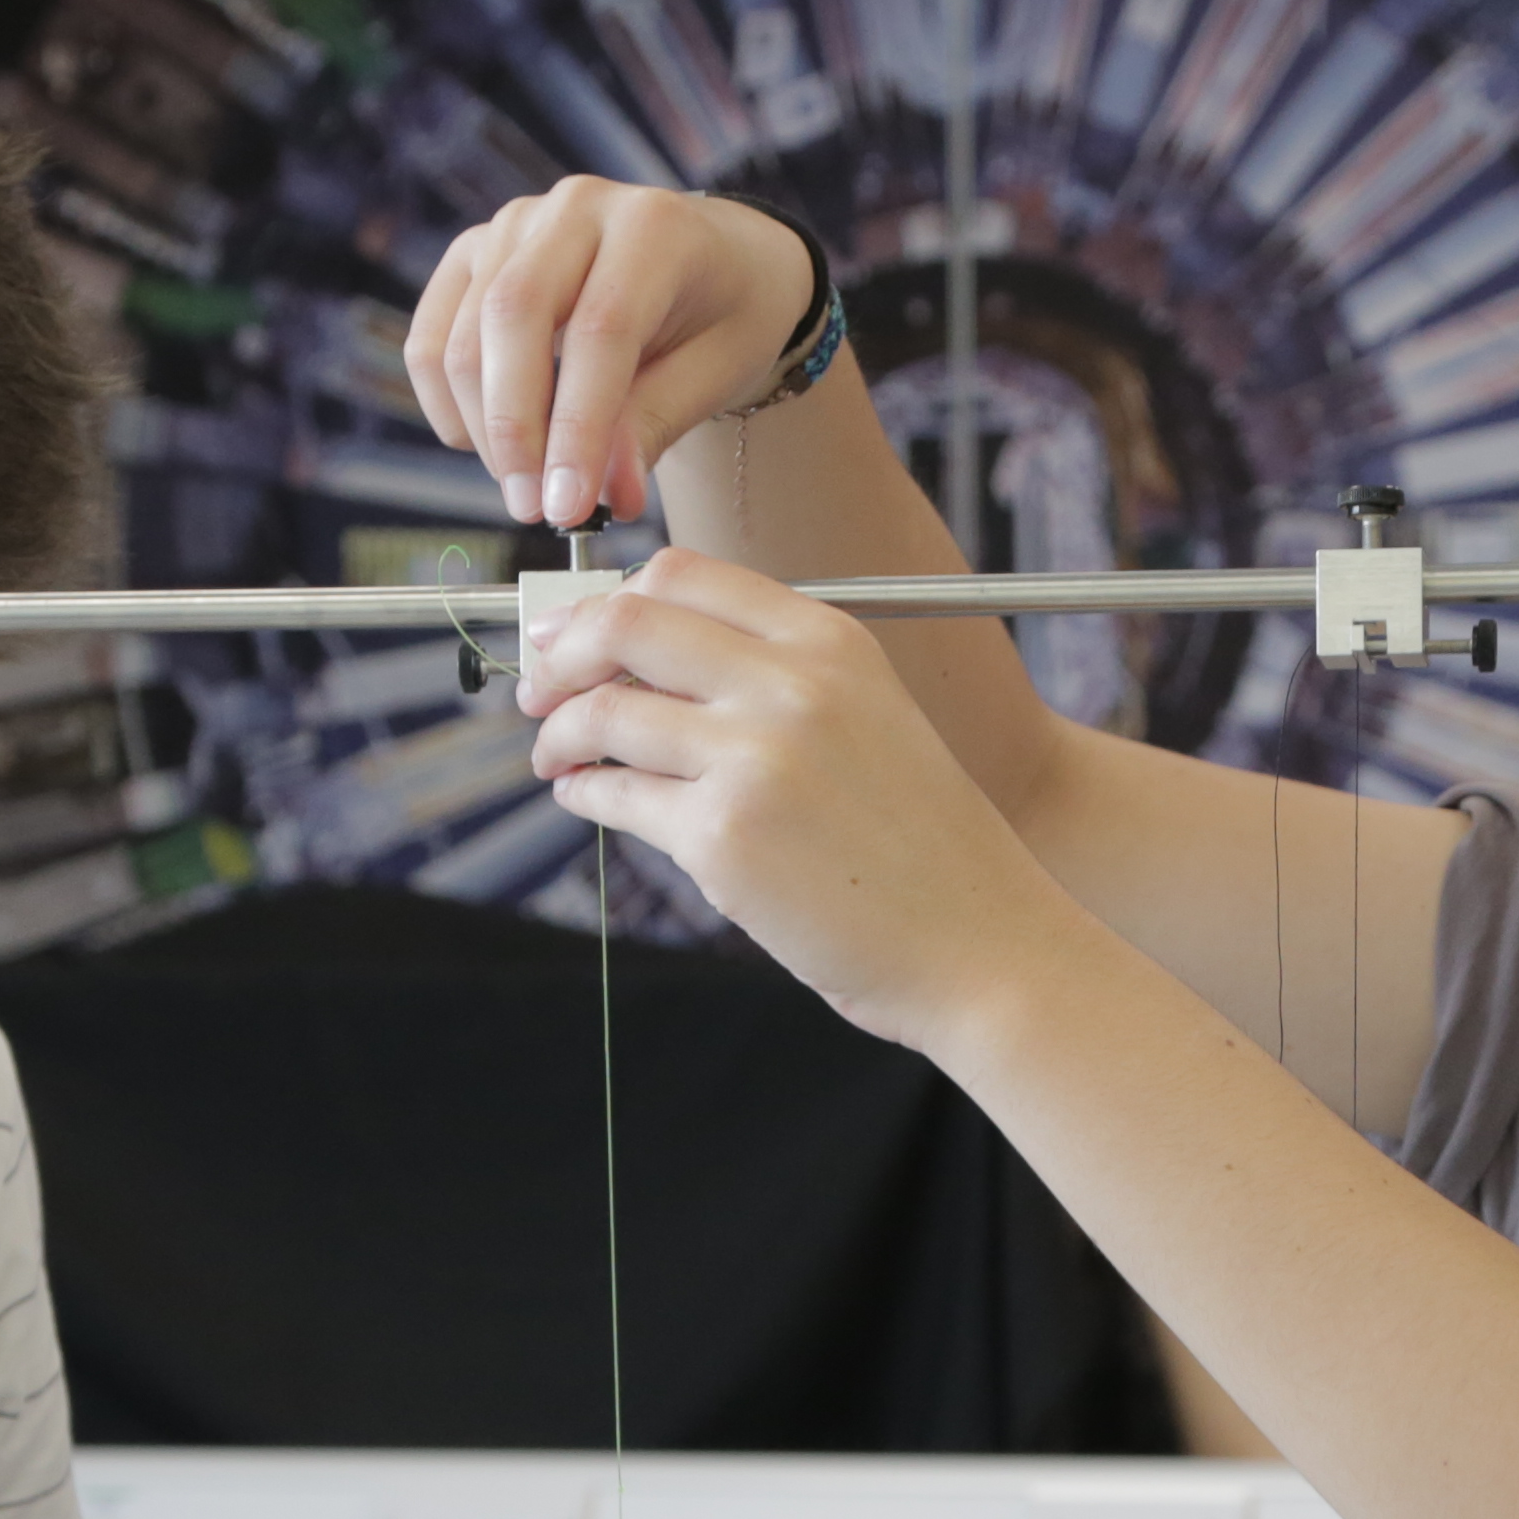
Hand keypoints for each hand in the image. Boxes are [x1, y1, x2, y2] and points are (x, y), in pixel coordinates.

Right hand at [406, 179, 813, 530]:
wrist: (713, 259)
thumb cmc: (721, 315)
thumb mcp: (717, 370)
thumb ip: (656, 423)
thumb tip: (607, 496)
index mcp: (654, 225)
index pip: (601, 328)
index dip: (577, 427)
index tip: (568, 507)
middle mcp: (577, 208)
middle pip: (515, 315)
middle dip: (515, 429)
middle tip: (534, 508)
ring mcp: (515, 224)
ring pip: (465, 332)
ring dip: (483, 427)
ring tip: (525, 487)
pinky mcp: (474, 252)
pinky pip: (432, 336)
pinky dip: (447, 403)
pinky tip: (489, 446)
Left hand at [522, 547, 1100, 1049]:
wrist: (980, 942)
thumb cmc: (919, 844)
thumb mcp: (867, 719)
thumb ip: (773, 677)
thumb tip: (642, 654)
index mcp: (829, 640)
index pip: (682, 576)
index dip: (608, 599)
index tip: (576, 630)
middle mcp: (791, 684)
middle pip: (626, 625)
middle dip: (561, 652)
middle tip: (537, 688)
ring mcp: (754, 759)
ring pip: (606, 712)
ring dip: (559, 733)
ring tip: (555, 757)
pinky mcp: (723, 839)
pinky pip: (616, 796)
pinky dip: (583, 793)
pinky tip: (583, 797)